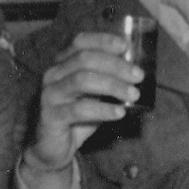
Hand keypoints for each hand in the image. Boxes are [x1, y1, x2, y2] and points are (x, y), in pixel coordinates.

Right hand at [22, 31, 142, 177]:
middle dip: (115, 65)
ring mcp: (50, 94)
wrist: (51, 148)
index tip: (125, 46)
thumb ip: (107, 80)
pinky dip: (103, 109)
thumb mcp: (93, 94)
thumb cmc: (76, 118)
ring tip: (133, 94)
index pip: (80, 42)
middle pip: (85, 59)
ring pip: (82, 80)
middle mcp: (53, 74)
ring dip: (112, 85)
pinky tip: (119, 113)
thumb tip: (135, 71)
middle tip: (138, 76)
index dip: (103, 40)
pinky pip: (79, 109)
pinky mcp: (50, 115)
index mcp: (62, 63)